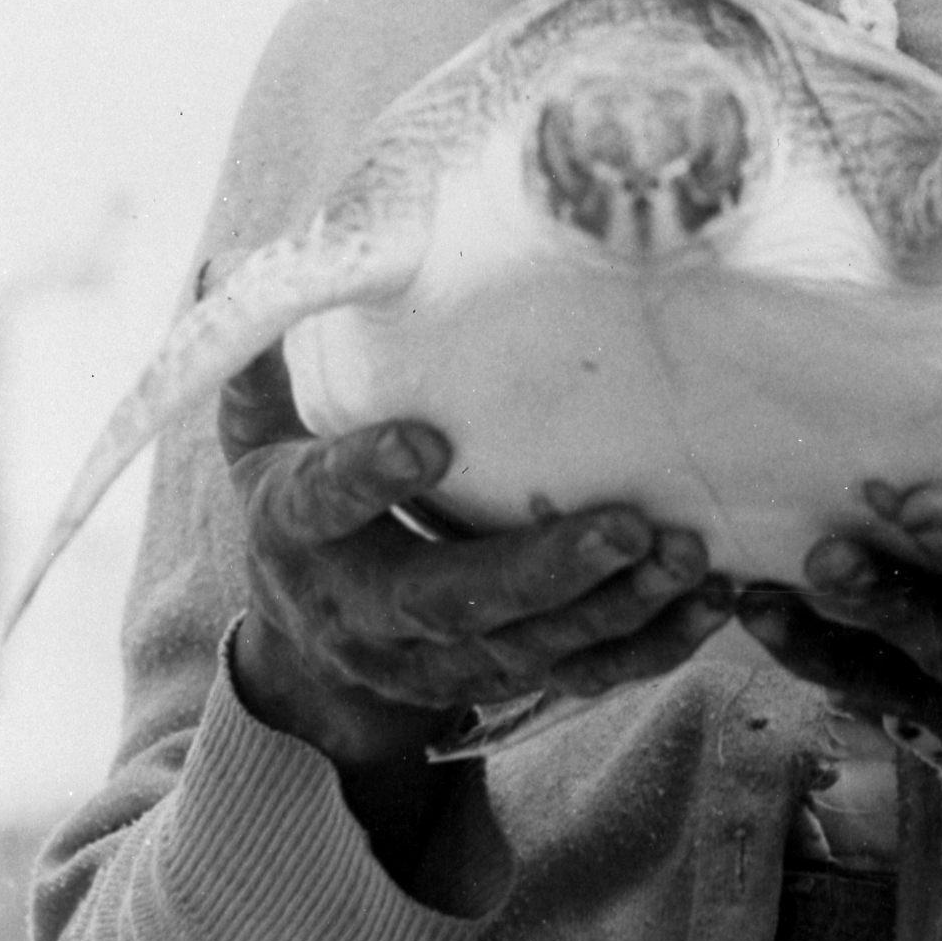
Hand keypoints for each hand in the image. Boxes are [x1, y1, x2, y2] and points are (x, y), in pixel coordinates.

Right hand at [220, 347, 733, 784]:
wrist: (308, 641)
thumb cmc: (300, 488)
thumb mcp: (260, 425)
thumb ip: (262, 351)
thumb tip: (232, 259)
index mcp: (297, 529)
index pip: (326, 503)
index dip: (369, 476)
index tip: (427, 440)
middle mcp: (362, 608)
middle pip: (451, 599)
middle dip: (542, 568)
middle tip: (627, 523)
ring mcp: (433, 657)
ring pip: (527, 647)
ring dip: (613, 608)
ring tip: (687, 556)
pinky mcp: (495, 681)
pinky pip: (575, 676)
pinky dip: (644, 647)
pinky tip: (709, 605)